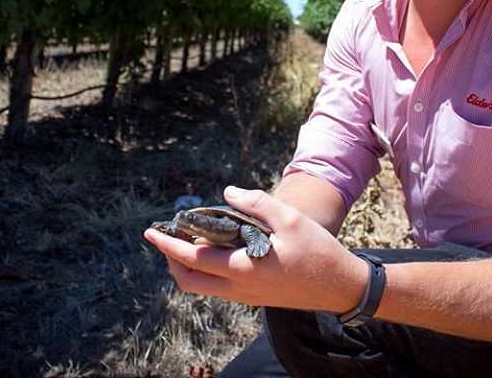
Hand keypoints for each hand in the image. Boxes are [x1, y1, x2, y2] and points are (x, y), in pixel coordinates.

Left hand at [144, 186, 368, 312]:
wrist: (340, 285)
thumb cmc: (317, 250)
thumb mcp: (289, 218)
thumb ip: (256, 203)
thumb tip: (227, 193)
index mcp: (243, 269)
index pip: (193, 259)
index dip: (169, 245)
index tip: (151, 232)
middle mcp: (240, 288)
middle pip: (189, 282)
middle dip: (172, 259)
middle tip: (168, 236)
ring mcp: (247, 296)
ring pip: (203, 287)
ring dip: (189, 265)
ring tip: (190, 237)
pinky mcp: (256, 296)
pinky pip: (219, 286)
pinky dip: (208, 269)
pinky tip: (217, 247)